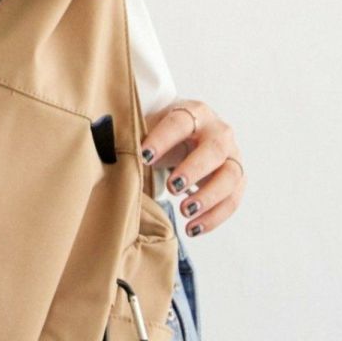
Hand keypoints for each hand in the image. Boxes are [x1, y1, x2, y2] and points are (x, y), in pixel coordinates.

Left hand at [140, 98, 245, 235]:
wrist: (188, 137)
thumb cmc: (163, 135)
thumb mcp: (148, 129)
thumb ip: (132, 138)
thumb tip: (104, 154)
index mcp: (193, 112)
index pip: (180, 122)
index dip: (163, 139)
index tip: (144, 157)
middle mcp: (218, 131)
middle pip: (214, 148)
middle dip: (194, 169)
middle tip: (173, 188)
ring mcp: (232, 155)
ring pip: (230, 175)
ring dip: (209, 196)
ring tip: (185, 212)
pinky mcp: (237, 179)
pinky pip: (232, 199)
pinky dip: (215, 217)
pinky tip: (193, 229)